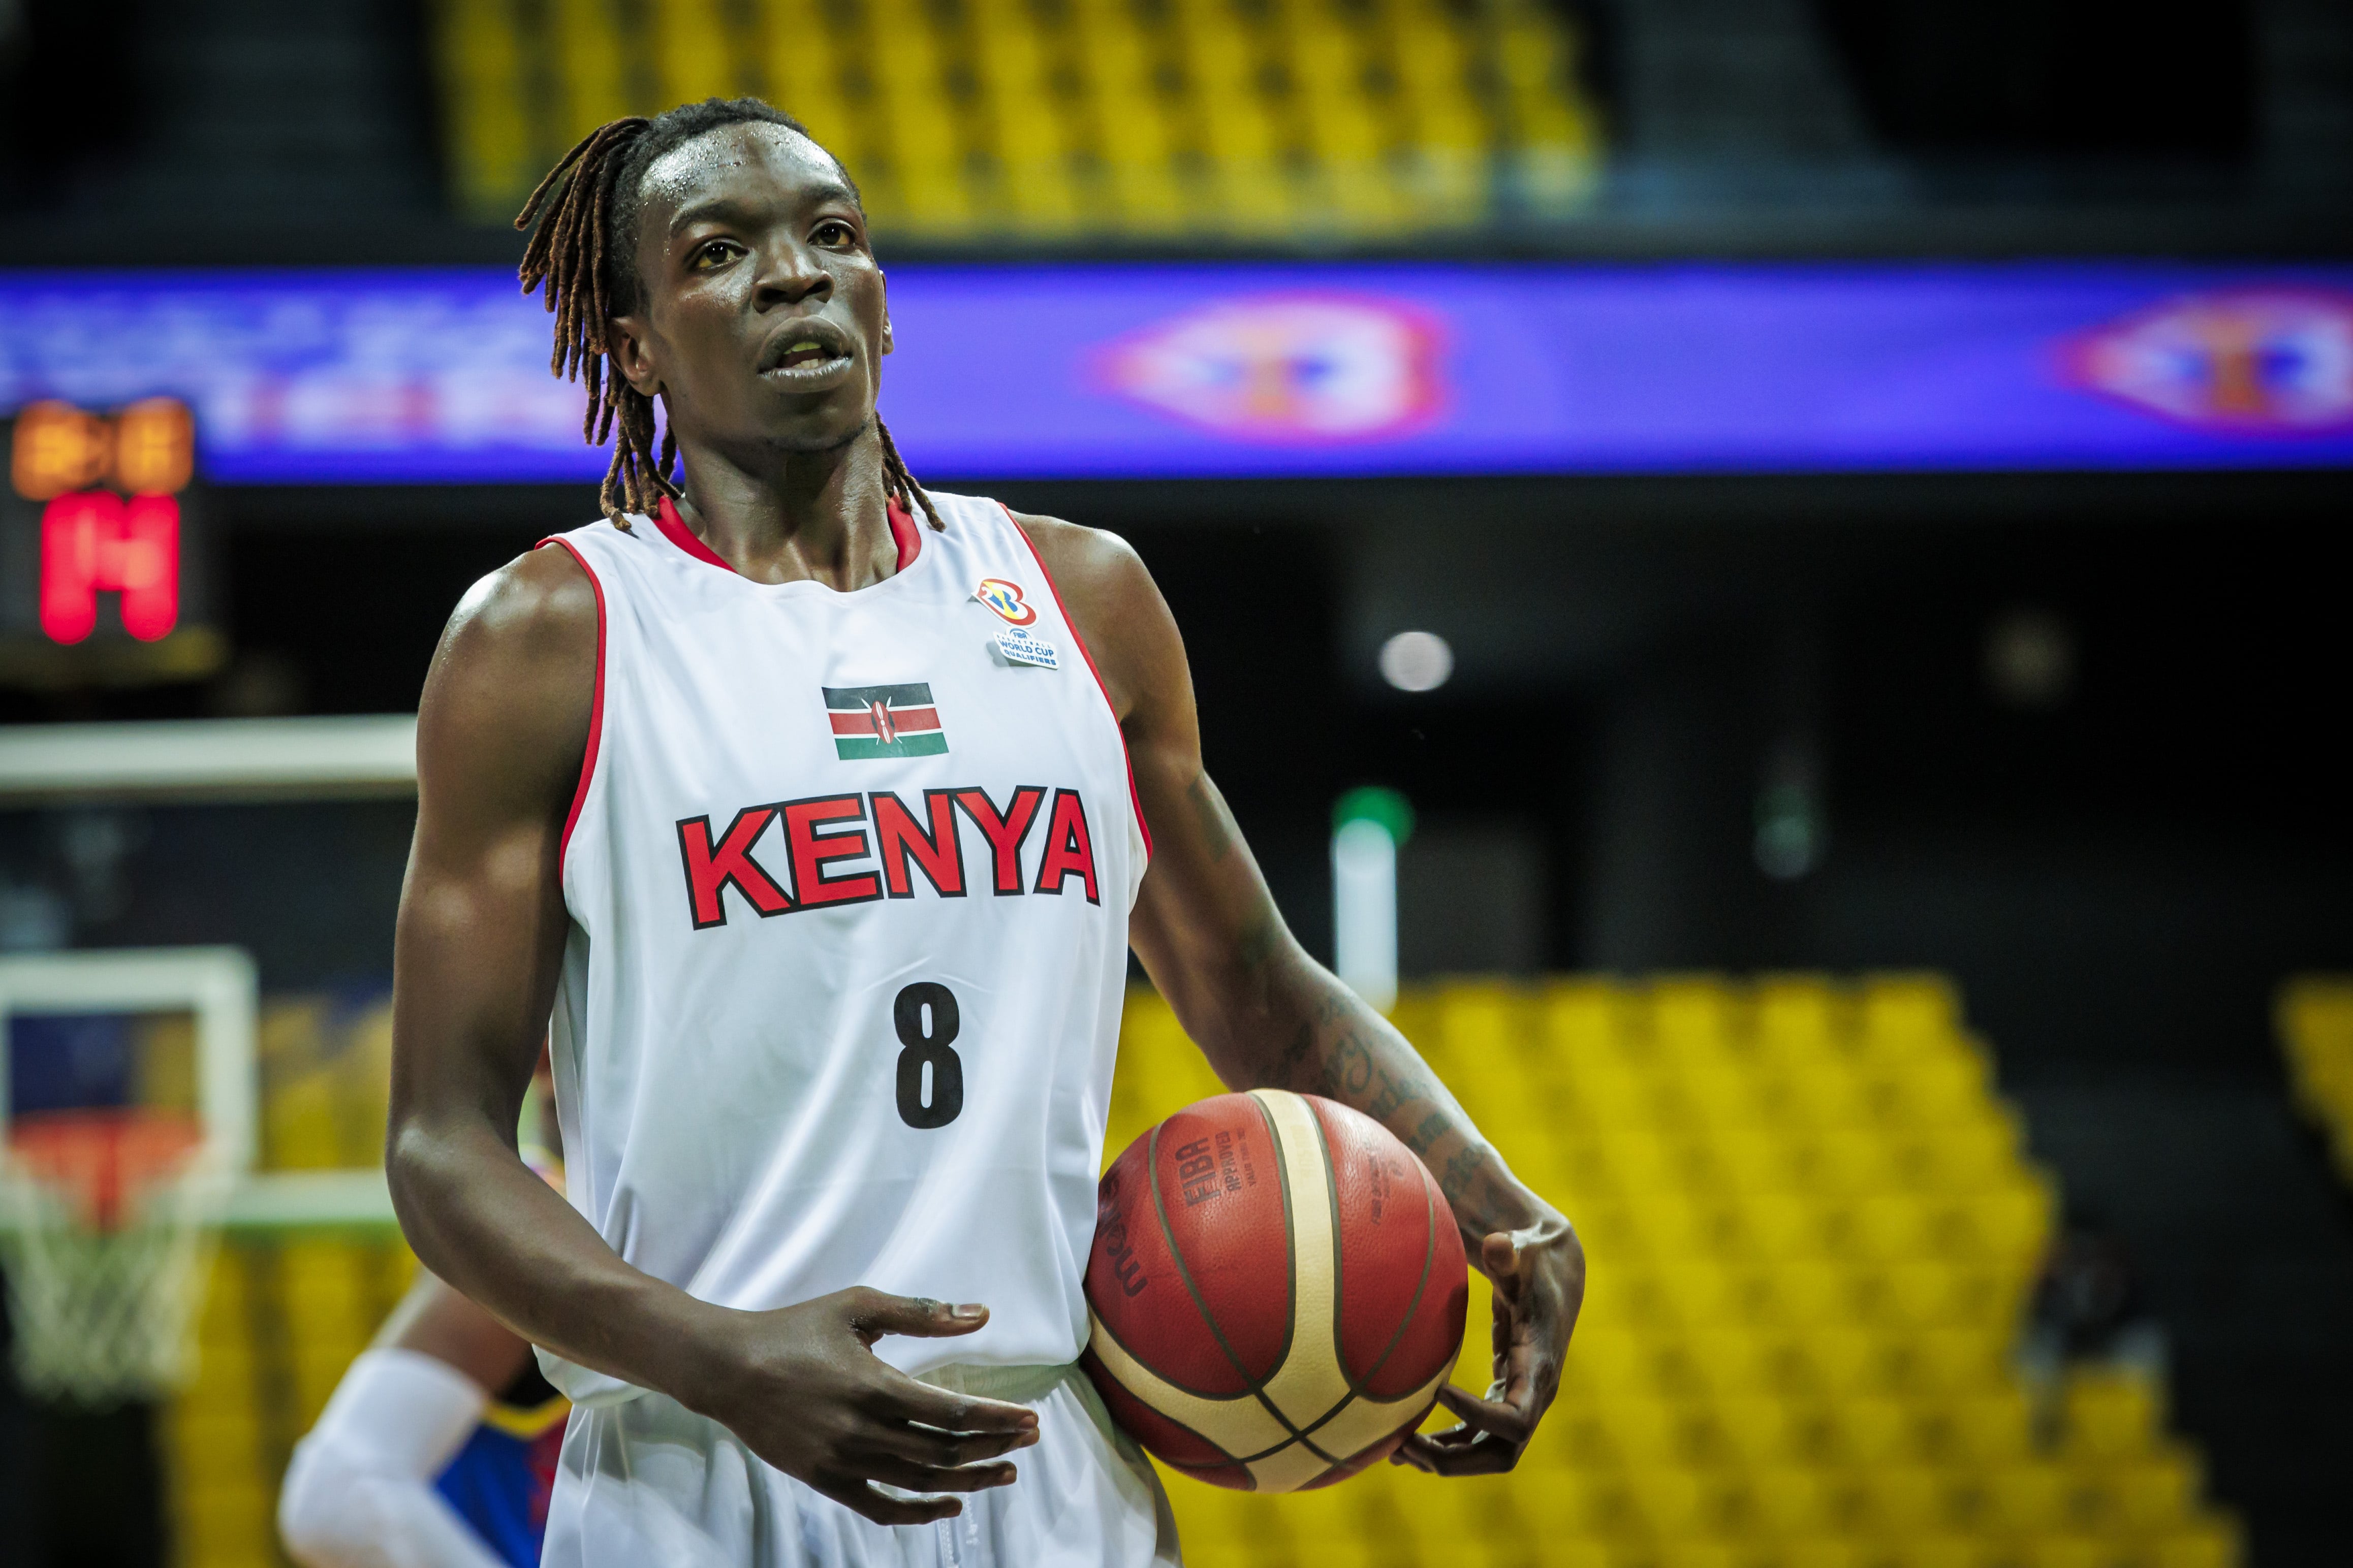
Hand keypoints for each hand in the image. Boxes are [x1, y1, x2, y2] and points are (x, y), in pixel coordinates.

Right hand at [684, 1288, 1040, 1524]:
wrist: (729, 1368)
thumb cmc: (797, 1329)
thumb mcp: (858, 1306)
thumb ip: (922, 1312)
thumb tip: (981, 1314)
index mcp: (874, 1385)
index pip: (951, 1412)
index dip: (997, 1419)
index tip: (1030, 1419)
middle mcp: (861, 1430)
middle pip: (944, 1452)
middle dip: (994, 1447)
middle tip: (1029, 1439)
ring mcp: (842, 1461)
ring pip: (921, 1483)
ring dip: (969, 1480)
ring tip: (1004, 1471)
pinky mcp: (825, 1480)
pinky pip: (881, 1508)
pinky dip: (920, 1513)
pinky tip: (951, 1504)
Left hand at [1393, 1222, 1584, 1475]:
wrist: (1556, 1273)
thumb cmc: (1535, 1261)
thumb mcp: (1524, 1254)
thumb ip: (1509, 1255)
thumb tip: (1497, 1243)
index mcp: (1541, 1366)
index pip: (1515, 1416)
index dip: (1477, 1414)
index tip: (1436, 1392)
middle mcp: (1535, 1394)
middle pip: (1502, 1452)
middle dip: (1455, 1457)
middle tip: (1402, 1445)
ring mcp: (1522, 1401)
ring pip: (1489, 1453)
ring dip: (1445, 1458)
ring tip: (1394, 1450)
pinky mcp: (1507, 1397)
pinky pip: (1479, 1436)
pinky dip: (1448, 1444)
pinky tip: (1408, 1442)